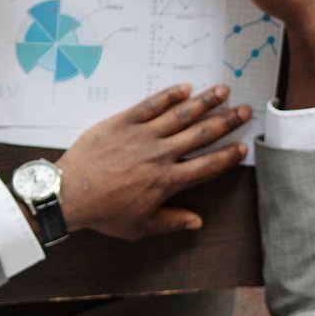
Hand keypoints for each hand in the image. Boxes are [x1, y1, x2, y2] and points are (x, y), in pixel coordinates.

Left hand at [53, 84, 250, 239]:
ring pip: (180, 114)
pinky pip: (149, 105)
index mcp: (168, 181)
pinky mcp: (122, 122)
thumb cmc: (104, 212)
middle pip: (201, 134)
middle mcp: (160, 155)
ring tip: (222, 90)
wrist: (70, 193)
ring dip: (204, 101)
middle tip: (244, 110)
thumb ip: (171, 222)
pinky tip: (184, 88)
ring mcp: (141, 136)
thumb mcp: (140, 227)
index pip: (207, 166)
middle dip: (225, 121)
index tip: (243, 146)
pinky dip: (168, 95)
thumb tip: (197, 222)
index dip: (228, 156)